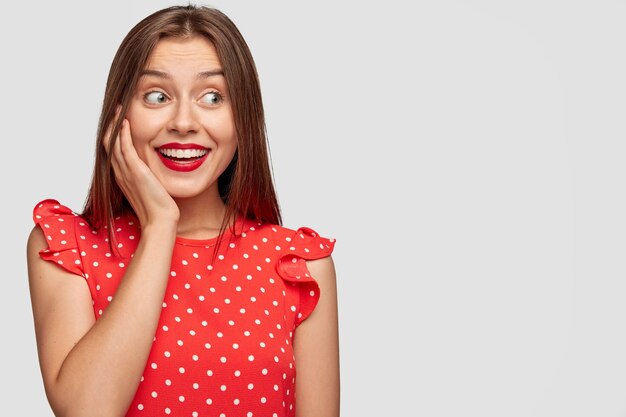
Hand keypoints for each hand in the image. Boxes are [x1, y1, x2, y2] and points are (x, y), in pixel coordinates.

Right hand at [103, 111, 179, 227]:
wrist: (160, 220)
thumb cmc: (158, 208)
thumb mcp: (150, 188)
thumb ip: (147, 177)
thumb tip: (152, 170)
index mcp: (122, 176)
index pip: (112, 150)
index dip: (113, 134)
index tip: (118, 120)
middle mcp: (120, 173)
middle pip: (108, 144)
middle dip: (110, 125)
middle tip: (115, 109)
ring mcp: (126, 172)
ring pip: (113, 143)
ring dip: (114, 124)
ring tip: (118, 109)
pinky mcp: (135, 172)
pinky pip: (125, 148)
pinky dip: (123, 134)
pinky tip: (125, 122)